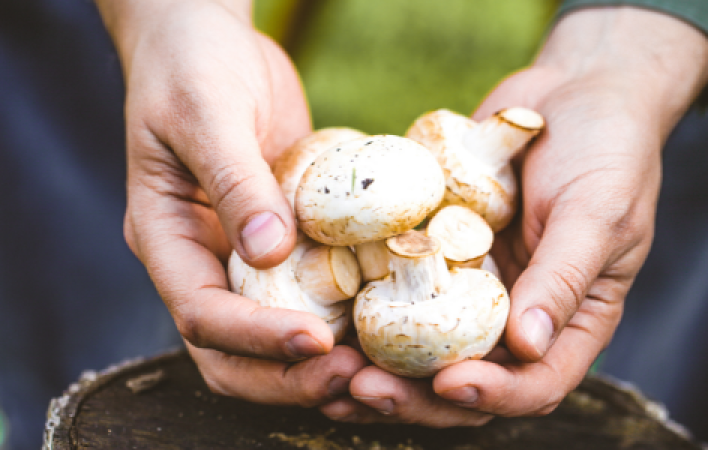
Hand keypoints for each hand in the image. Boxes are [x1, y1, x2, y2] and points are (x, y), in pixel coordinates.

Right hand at [95, 0, 368, 405]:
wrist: (209, 43)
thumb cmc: (192, 68)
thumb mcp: (206, 113)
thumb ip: (233, 180)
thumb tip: (269, 251)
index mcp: (165, 239)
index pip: (199, 314)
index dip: (254, 338)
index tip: (316, 340)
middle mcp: (202, 260)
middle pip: (232, 353)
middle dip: (287, 376)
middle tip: (354, 378)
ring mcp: (243, 256)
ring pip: (273, 334)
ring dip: (320, 362)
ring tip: (378, 368)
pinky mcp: (284, 240)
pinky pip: (310, 292)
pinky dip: (343, 317)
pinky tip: (387, 318)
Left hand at [321, 6, 707, 424]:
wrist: (570, 94)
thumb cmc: (605, 151)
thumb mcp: (597, 213)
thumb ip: (563, 277)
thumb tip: (526, 346)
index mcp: (568, 321)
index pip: (536, 383)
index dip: (493, 396)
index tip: (449, 383)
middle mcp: (516, 314)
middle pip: (466, 378)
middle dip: (416, 394)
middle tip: (364, 388)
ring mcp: (474, 286)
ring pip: (424, 346)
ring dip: (379, 364)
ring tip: (330, 369)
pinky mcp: (439, 254)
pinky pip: (402, 289)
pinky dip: (368, 308)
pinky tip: (326, 314)